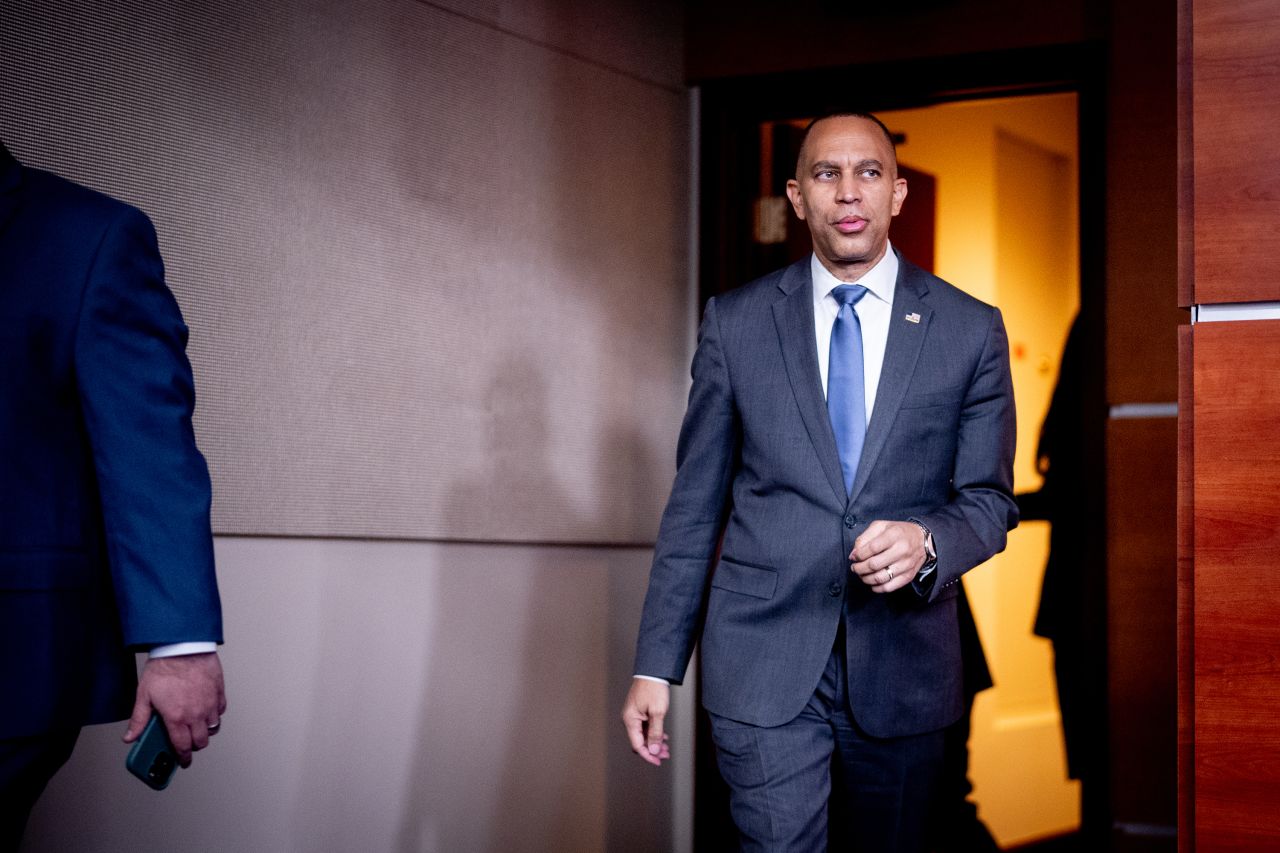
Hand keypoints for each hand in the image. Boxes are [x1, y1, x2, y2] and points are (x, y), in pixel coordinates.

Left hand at [123, 652, 225, 767]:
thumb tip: (130, 737)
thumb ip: (138, 719)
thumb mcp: (144, 695)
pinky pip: (220, 711)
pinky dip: (214, 715)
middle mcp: (196, 714)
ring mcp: (209, 704)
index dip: (183, 758)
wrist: (183, 646)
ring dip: (205, 731)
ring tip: (196, 726)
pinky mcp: (219, 692)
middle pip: (201, 741)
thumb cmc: (165, 667)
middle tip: (187, 742)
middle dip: (194, 746)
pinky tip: (206, 710)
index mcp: (176, 718)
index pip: (182, 747)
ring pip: (213, 728)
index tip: (183, 761)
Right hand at [621, 678, 671, 765]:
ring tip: (666, 748)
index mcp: (630, 720)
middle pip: (639, 741)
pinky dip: (653, 734)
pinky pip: (644, 728)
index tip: (658, 761)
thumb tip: (652, 750)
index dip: (648, 755)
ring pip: (643, 735)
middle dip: (652, 750)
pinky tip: (663, 737)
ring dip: (654, 743)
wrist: (653, 671)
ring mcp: (634, 716)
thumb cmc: (654, 688)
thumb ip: (655, 733)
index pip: (637, 745)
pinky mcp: (639, 712)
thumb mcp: (658, 712)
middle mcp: (629, 719)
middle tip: (666, 755)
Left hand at [850, 520, 925, 593]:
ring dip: (866, 579)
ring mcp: (906, 564)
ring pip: (880, 578)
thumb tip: (854, 554)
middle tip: (855, 568)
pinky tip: (872, 583)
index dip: (858, 555)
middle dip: (859, 568)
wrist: (922, 539)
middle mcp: (902, 550)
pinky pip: (890, 587)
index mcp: (893, 535)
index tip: (854, 557)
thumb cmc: (898, 532)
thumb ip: (864, 538)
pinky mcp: (909, 576)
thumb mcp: (881, 526)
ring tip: (862, 575)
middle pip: (874, 565)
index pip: (871, 548)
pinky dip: (877, 588)